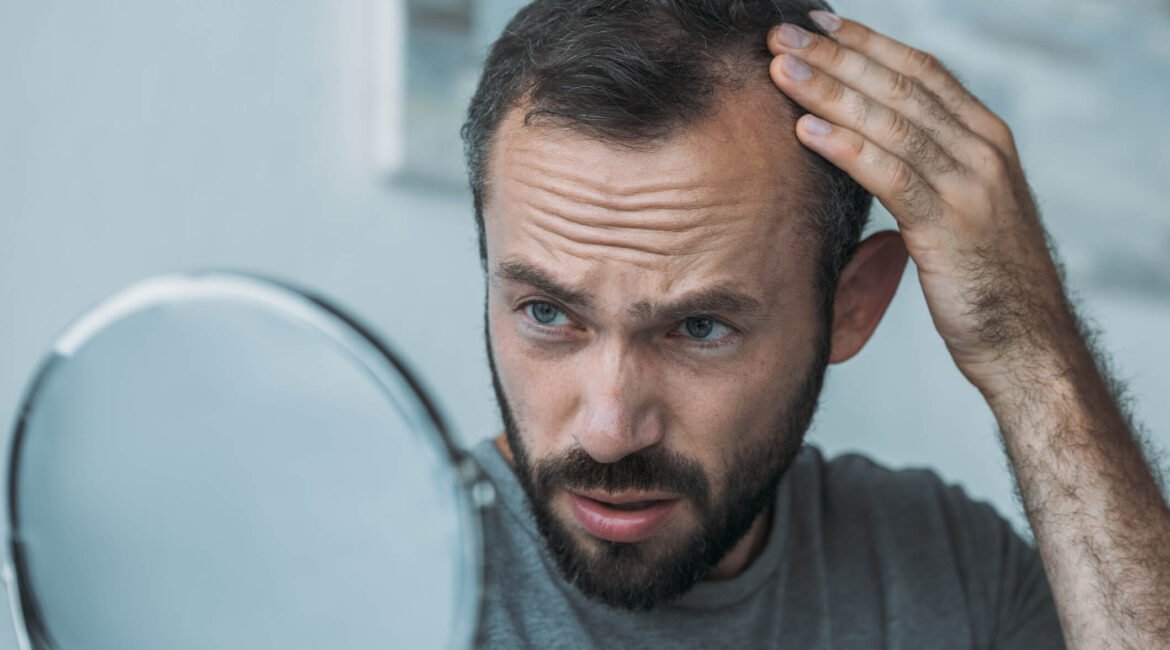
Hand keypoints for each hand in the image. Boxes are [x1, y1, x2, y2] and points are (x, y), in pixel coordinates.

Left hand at [768, 12, 1077, 397]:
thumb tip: (874, 139)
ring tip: (780, 72)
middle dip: (836, 56)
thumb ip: (930, 166)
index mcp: (987, 138)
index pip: (921, 70)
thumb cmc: (986, 278)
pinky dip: (845, 148)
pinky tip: (805, 131)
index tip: (817, 25)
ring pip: (891, 122)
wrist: (1028, 342)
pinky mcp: (951, 227)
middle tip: (781, 35)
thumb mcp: (963, 207)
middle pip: (900, 86)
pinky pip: (891, 176)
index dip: (866, 43)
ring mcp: (971, 186)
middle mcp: (984, 150)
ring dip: (829, 92)